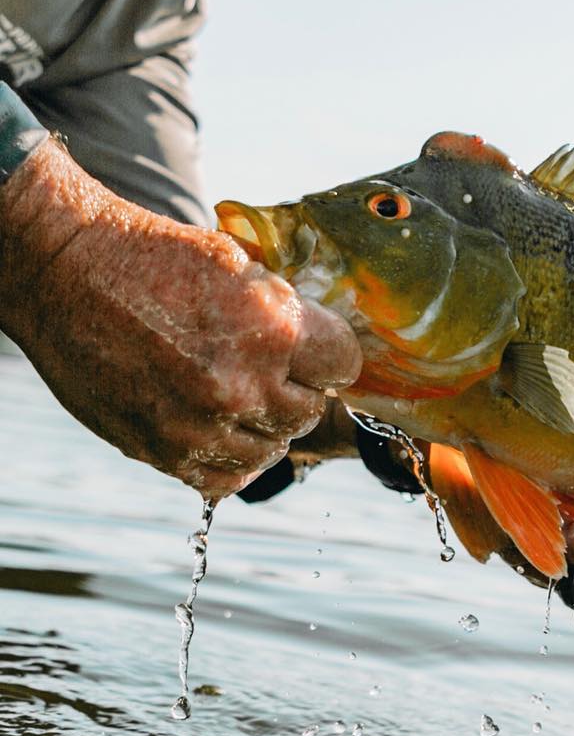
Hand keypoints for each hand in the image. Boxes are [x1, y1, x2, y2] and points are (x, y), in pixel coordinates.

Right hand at [0, 141, 361, 497]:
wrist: (67, 274)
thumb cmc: (153, 258)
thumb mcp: (239, 265)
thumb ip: (285, 312)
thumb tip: (321, 343)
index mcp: (271, 330)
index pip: (343, 365)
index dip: (330, 354)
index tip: (317, 349)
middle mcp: (241, 386)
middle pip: (311, 410)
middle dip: (299, 386)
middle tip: (272, 366)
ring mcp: (201, 426)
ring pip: (274, 448)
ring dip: (267, 423)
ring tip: (241, 392)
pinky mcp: (163, 452)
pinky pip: (227, 478)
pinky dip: (232, 458)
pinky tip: (222, 426)